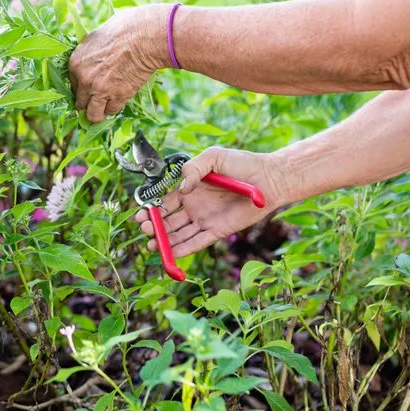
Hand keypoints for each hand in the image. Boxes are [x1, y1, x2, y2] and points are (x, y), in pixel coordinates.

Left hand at [69, 5, 168, 122]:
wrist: (142, 37)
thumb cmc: (123, 30)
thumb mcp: (96, 38)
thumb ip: (90, 55)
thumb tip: (92, 60)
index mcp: (75, 63)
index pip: (72, 85)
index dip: (82, 88)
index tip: (90, 89)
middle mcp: (84, 80)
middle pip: (80, 103)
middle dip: (89, 103)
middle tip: (98, 100)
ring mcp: (100, 90)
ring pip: (93, 115)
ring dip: (99, 113)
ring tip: (106, 109)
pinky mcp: (117, 97)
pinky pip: (112, 111)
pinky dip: (116, 106)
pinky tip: (121, 98)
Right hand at [135, 147, 288, 257]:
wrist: (268, 179)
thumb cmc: (242, 164)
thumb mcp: (213, 157)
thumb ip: (192, 168)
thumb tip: (181, 189)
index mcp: (190, 189)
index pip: (165, 201)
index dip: (152, 208)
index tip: (141, 213)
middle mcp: (195, 206)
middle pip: (168, 220)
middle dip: (154, 226)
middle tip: (144, 229)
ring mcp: (205, 219)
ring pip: (179, 234)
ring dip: (164, 240)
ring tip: (150, 244)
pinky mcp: (217, 231)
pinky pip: (196, 242)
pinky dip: (182, 249)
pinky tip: (169, 253)